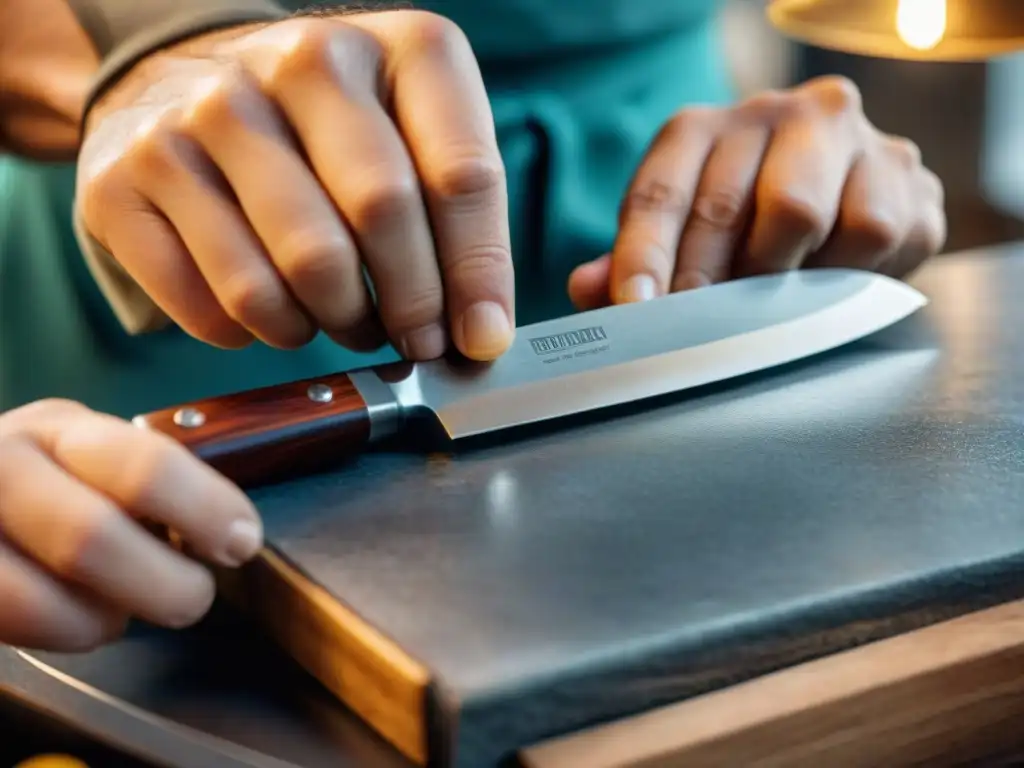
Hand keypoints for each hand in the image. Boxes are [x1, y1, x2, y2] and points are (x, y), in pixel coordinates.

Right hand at [0, 399, 262, 651]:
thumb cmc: (48, 479)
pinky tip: (78, 618)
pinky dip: (62, 635)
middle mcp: (5, 468)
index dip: (205, 511)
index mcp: (62, 430)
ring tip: (124, 611)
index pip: (144, 467)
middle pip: (90, 539)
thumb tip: (231, 531)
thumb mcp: (92, 456)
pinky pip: (14, 627)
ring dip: (104, 620)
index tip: (241, 541)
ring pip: (41, 601)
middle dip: (163, 584)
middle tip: (193, 596)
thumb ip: (149, 483)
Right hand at [77, 11, 513, 360]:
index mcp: (392, 48)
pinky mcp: (125, 180)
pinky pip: (217, 305)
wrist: (187, 79)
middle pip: (379, 219)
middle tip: (412, 338)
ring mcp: (200, 117)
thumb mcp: (416, 136)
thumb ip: (461, 221)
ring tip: (344, 317)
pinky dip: (258, 332)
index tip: (479, 337)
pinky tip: (274, 308)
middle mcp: (293, 64)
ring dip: (335, 323)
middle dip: (409, 306)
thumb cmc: (331, 127)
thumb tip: (481, 334)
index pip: (460, 176)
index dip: (477, 274)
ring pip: (298, 272)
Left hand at [568, 76, 945, 308]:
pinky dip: (844, 271)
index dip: (641, 256)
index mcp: (702, 130)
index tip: (633, 307)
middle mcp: (774, 115)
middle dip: (705, 281)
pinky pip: (870, 233)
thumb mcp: (683, 236)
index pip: (659, 193)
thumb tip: (588, 289)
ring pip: (801, 214)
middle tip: (697, 326)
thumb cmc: (748, 219)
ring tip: (772, 296)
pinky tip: (831, 276)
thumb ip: (636, 261)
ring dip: (778, 275)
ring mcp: (844, 135)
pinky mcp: (902, 170)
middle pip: (729, 206)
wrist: (851, 191)